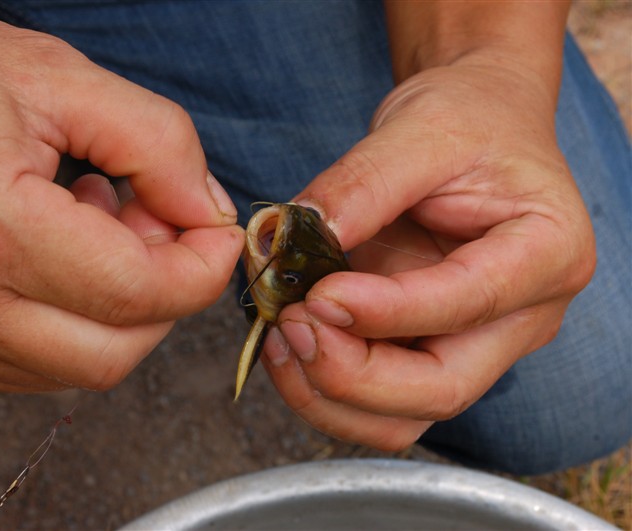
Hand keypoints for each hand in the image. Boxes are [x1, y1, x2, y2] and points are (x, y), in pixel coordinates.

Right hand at [0, 7, 243, 390]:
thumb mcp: (56, 77)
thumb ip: (156, 143)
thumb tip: (209, 213)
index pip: (135, 292)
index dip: (200, 269)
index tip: (216, 233)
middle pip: (114, 353)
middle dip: (164, 296)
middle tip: (154, 222)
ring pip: (78, 369)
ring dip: (118, 311)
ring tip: (93, 228)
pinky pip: (33, 368)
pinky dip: (73, 324)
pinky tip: (56, 258)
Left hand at [261, 50, 594, 448]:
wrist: (477, 125)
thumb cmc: (467, 119)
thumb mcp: (419, 127)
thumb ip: (361, 184)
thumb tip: (290, 240)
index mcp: (546, 253)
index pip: (469, 304)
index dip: (387, 311)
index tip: (317, 293)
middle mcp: (520, 317)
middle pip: (440, 389)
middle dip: (352, 374)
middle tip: (290, 325)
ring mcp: (472, 343)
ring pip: (403, 415)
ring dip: (328, 394)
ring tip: (278, 335)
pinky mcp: (426, 349)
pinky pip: (375, 399)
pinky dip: (321, 385)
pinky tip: (287, 340)